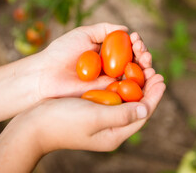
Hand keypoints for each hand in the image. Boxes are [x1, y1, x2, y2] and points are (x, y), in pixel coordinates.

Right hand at [15, 70, 163, 153]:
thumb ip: (122, 115)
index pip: (143, 113)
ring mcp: (102, 117)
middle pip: (136, 104)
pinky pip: (112, 93)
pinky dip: (118, 80)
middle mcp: (111, 126)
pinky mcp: (92, 108)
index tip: (161, 77)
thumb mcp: (94, 118)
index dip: (154, 95)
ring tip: (140, 62)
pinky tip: (120, 67)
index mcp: (115, 133)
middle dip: (146, 84)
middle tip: (152, 66)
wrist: (33, 124)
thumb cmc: (62, 122)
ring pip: (125, 96)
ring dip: (133, 79)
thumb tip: (146, 108)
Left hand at [35, 23, 152, 99]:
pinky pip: (126, 90)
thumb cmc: (61, 52)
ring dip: (145, 68)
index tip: (137, 40)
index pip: (128, 47)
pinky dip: (137, 84)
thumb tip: (127, 29)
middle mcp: (111, 67)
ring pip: (134, 76)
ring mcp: (110, 82)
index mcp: (106, 52)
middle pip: (135, 62)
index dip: (136, 44)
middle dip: (144, 56)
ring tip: (147, 61)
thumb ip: (105, 29)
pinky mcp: (108, 95)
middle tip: (143, 53)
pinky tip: (143, 76)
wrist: (45, 76)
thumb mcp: (83, 34)